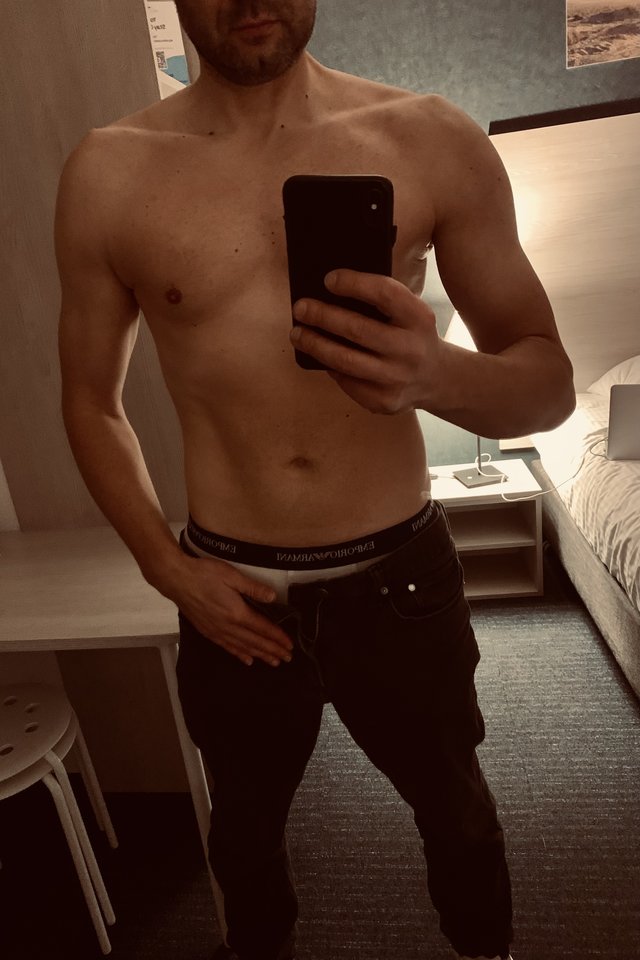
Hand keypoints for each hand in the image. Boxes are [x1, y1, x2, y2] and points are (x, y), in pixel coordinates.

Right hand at [160, 554, 293, 667]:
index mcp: (237, 613)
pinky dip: (240, 654)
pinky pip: (227, 647)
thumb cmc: (204, 574)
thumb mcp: (232, 575)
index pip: (263, 629)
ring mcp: (217, 631)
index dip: (278, 638)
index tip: (289, 645)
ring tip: (273, 662)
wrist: (177, 579)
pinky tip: (247, 660)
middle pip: (256, 642)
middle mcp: (228, 626)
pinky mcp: (207, 631)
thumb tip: (273, 597)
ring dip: (260, 655)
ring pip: (243, 648)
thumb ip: (253, 588)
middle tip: (287, 658)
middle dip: (273, 651)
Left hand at [290, 269, 442, 413]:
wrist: (436, 378)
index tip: (328, 279)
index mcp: (419, 318)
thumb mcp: (411, 313)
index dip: (354, 284)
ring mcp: (397, 379)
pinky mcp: (384, 401)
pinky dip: (329, 366)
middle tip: (300, 308)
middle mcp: (411, 349)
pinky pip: (346, 381)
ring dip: (315, 344)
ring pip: (345, 361)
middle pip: (357, 329)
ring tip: (297, 333)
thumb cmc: (412, 336)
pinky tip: (319, 355)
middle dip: (322, 316)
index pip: (384, 294)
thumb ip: (382, 302)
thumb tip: (330, 292)